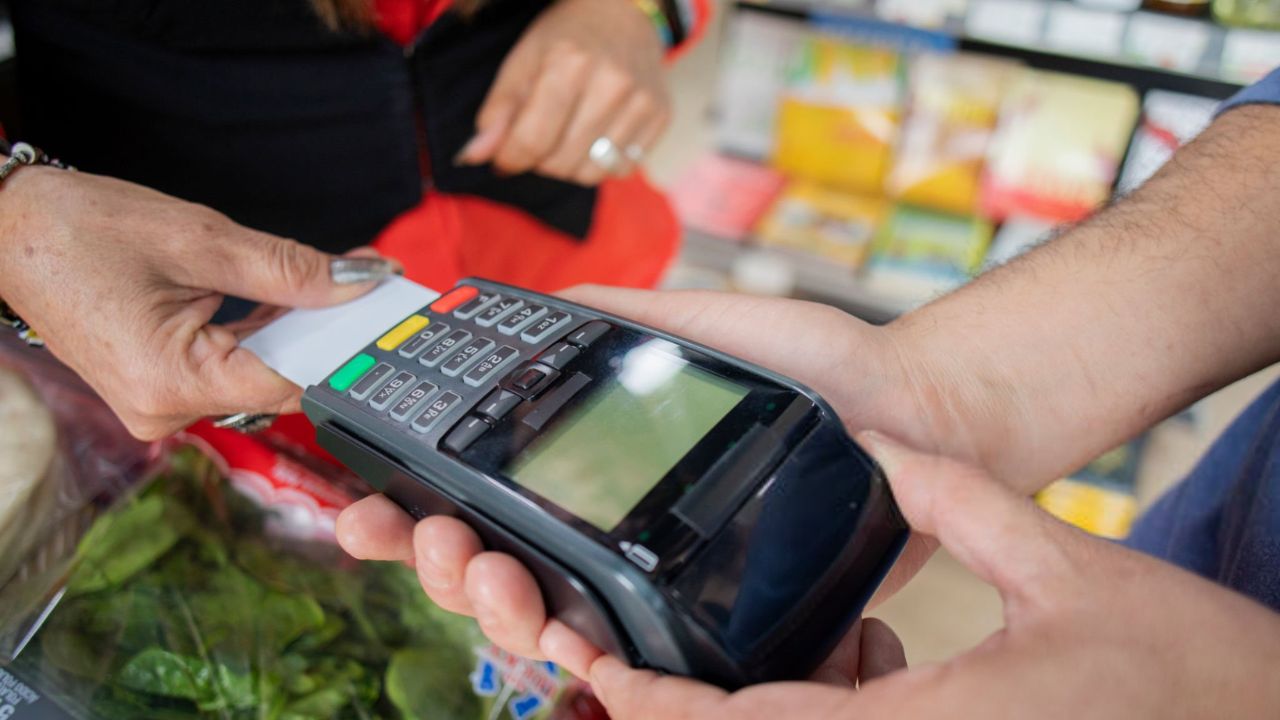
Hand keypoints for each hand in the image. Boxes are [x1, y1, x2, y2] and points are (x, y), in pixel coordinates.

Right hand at [0, 166, 395, 439]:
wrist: (6, 229)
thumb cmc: (79, 229)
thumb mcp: (200, 240)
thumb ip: (290, 269)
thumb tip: (359, 283)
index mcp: (172, 382)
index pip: (292, 380)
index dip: (347, 350)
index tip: (391, 323)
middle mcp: (166, 409)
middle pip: (278, 377)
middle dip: (327, 330)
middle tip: (375, 285)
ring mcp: (161, 402)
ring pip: (257, 368)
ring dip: (296, 326)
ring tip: (338, 279)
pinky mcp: (159, 385)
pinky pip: (228, 363)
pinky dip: (262, 331)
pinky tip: (292, 299)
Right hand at [338, 286, 961, 673]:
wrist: (913, 415)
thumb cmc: (821, 373)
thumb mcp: (712, 324)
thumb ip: (627, 316)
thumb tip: (533, 300)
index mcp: (597, 469)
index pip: (484, 499)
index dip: (414, 510)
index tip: (369, 505)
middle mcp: (612, 534)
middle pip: (492, 572)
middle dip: (438, 566)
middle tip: (438, 541)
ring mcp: (654, 587)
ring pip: (541, 624)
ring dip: (491, 609)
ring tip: (489, 575)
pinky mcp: (707, 628)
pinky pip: (626, 657)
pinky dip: (574, 654)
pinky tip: (556, 636)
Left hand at [455, 0, 669, 184]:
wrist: (624, 11)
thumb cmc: (567, 37)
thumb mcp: (523, 60)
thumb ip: (499, 111)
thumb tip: (475, 156)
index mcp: (569, 63)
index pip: (532, 141)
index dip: (510, 159)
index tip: (504, 158)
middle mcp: (611, 83)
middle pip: (560, 162)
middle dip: (539, 160)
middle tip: (539, 136)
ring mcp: (641, 101)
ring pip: (591, 173)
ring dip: (569, 166)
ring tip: (566, 136)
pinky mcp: (661, 115)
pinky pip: (622, 169)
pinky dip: (602, 163)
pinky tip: (596, 135)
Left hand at [587, 433, 1279, 719]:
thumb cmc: (1190, 674)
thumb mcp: (1067, 569)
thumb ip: (963, 502)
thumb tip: (888, 448)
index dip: (661, 703)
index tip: (601, 672)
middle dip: (682, 707)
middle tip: (620, 656)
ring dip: (750, 704)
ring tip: (722, 644)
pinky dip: (825, 704)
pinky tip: (858, 655)